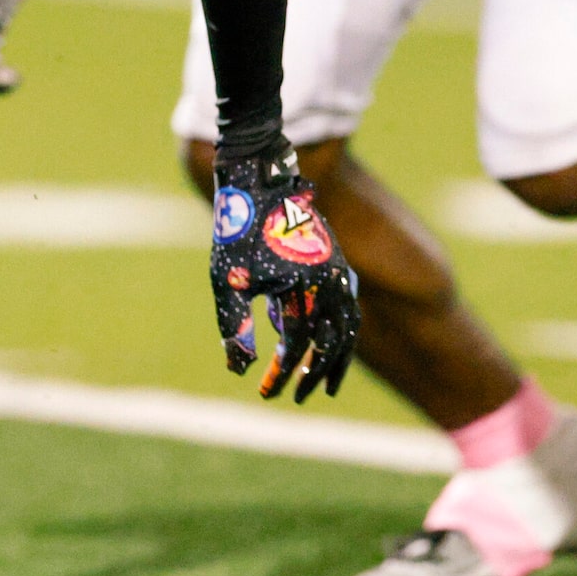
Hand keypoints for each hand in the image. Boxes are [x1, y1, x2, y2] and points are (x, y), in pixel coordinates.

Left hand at [209, 145, 358, 400]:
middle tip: (300, 397)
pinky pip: (346, 305)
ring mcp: (337, 270)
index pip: (298, 345)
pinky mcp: (335, 261)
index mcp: (306, 287)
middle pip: (334, 342)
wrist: (258, 178)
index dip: (281, 373)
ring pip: (348, 325)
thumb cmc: (237, 229)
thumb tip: (240, 370)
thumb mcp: (228, 280)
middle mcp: (331, 281)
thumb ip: (235, 325)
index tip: (266, 394)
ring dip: (337, 356)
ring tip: (326, 383)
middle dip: (317, 374)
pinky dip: (337, 329)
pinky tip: (316, 342)